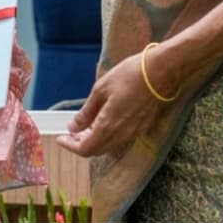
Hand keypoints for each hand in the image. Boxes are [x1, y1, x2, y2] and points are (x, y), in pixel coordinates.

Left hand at [55, 46, 175, 157]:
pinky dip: (107, 135)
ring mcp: (134, 132)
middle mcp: (122, 135)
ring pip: (109, 145)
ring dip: (94, 140)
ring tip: (84, 125)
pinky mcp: (143, 127)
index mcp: (108, 126)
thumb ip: (86, 112)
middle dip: (81, 144)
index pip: (85, 149)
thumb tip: (73, 127)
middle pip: (97, 150)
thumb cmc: (129, 76)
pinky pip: (120, 138)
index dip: (70, 146)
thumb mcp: (101, 90)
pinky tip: (103, 121)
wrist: (161, 72)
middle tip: (71, 132)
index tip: (61, 138)